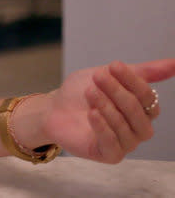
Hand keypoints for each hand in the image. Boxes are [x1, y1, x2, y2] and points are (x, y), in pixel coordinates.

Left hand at [39, 58, 174, 162]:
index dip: (131, 80)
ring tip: (90, 92)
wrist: (54, 108)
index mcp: (143, 109)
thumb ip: (143, 71)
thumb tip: (174, 63)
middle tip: (98, 77)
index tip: (113, 66)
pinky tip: (92, 113)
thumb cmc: (84, 91)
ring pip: (125, 127)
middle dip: (117, 92)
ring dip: (107, 107)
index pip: (147, 96)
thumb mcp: (110, 75)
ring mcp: (126, 143)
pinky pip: (113, 145)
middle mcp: (139, 128)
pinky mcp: (109, 155)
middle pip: (138, 111)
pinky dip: (103, 128)